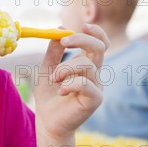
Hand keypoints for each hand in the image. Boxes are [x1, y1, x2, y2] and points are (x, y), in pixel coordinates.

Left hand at [34, 24, 108, 141]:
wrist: (47, 120)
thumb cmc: (49, 95)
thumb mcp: (47, 67)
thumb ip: (54, 50)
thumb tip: (61, 29)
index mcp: (87, 64)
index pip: (100, 43)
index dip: (95, 32)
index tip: (81, 26)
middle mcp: (95, 73)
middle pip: (99, 48)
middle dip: (82, 40)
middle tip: (64, 42)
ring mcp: (97, 87)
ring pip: (87, 65)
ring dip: (65, 68)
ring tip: (54, 78)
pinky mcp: (95, 100)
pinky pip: (86, 84)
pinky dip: (70, 84)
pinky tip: (60, 91)